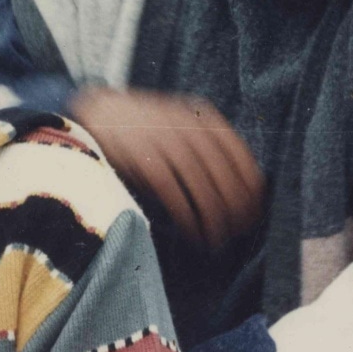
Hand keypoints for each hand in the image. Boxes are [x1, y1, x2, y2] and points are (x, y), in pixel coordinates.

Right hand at [70, 88, 263, 251]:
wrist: (97, 112)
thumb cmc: (143, 126)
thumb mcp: (180, 121)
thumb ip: (203, 143)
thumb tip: (235, 185)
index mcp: (201, 116)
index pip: (238, 154)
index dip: (250, 184)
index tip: (255, 207)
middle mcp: (187, 127)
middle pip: (223, 173)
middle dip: (235, 206)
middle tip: (239, 230)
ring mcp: (165, 142)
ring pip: (202, 186)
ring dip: (213, 218)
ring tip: (217, 239)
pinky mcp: (144, 159)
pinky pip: (174, 194)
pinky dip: (187, 217)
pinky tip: (192, 233)